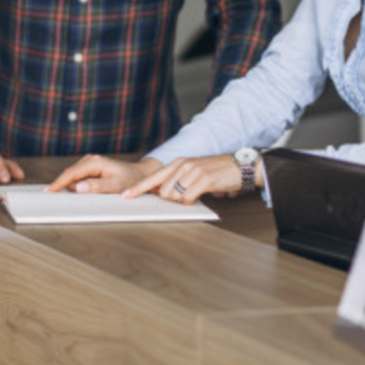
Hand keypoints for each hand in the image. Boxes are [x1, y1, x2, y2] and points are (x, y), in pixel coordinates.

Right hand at [46, 155, 161, 194]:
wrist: (141, 175)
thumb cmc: (131, 181)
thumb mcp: (116, 186)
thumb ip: (96, 187)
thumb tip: (76, 187)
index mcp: (94, 162)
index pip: (70, 174)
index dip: (57, 184)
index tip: (47, 193)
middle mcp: (90, 161)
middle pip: (69, 176)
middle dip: (62, 187)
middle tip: (52, 199)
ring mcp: (89, 165)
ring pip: (73, 179)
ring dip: (72, 188)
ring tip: (75, 195)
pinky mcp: (91, 170)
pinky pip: (79, 180)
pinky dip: (77, 187)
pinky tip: (81, 193)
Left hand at [124, 155, 240, 203]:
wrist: (239, 166)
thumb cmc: (216, 171)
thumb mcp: (193, 172)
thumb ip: (177, 180)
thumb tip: (162, 194)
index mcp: (178, 163)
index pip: (153, 177)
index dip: (138, 188)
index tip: (125, 196)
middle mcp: (183, 165)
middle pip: (164, 193)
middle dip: (172, 200)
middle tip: (187, 196)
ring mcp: (193, 171)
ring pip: (175, 197)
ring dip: (184, 201)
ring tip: (197, 193)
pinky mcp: (204, 179)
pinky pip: (189, 198)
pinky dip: (193, 201)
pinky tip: (202, 194)